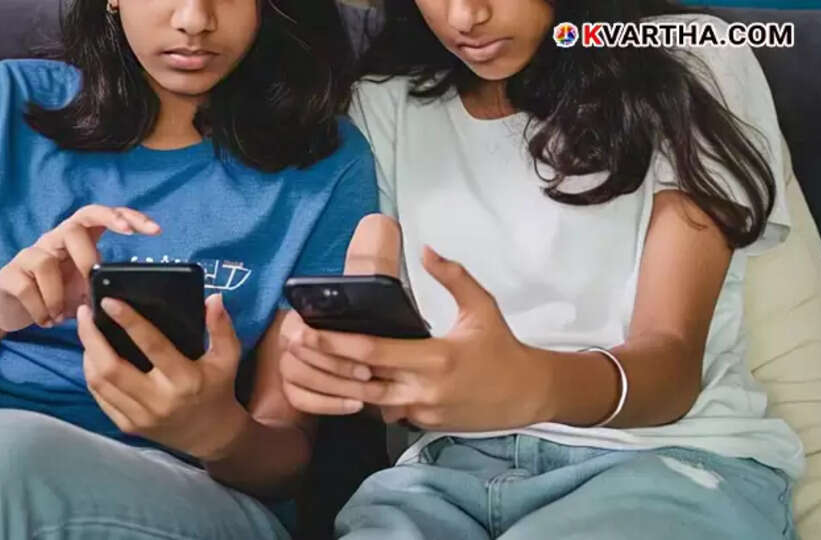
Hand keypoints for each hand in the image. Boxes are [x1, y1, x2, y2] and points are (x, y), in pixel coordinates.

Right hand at [0, 205, 159, 331]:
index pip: (100, 216)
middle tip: (94, 277)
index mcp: (78, 239)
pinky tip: (47, 320)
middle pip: (74, 226)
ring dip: (58, 294)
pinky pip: (25, 286)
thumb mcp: (87, 290)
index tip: (154, 231)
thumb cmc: (58, 297)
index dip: (125, 217)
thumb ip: (106, 284)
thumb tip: (131, 294)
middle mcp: (54, 239)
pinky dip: (40, 308)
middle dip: (88, 254)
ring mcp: (29, 254)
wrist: (14, 311)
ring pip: (45, 261)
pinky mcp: (8, 274)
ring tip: (62, 315)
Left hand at [76, 294, 248, 459]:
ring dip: (88, 353)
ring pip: (100, 383)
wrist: (211, 435)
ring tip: (86, 330)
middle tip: (84, 312)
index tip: (109, 301)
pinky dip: (91, 373)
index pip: (152, 346)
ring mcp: (141, 417)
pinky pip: (100, 398)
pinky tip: (91, 355)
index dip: (129, 322)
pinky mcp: (129, 426)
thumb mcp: (227, 358)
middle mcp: (159, 400)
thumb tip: (213, 298)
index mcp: (185, 380)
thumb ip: (221, 328)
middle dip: (91, 337)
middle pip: (112, 367)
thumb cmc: (218, 389)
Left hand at [281, 246, 553, 431]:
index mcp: (436, 358)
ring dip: (337, 386)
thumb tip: (425, 250)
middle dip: (323, 365)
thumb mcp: (482, 307)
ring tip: (307, 365)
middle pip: (360, 381)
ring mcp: (422, 412)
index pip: (374, 353)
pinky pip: (386, 411)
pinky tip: (340, 383)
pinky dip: (364, 398)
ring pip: (368, 401)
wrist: (528, 395)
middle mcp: (423, 390)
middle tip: (293, 347)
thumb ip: (453, 277)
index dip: (337, 344)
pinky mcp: (424, 425)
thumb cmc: (502, 348)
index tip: (308, 331)